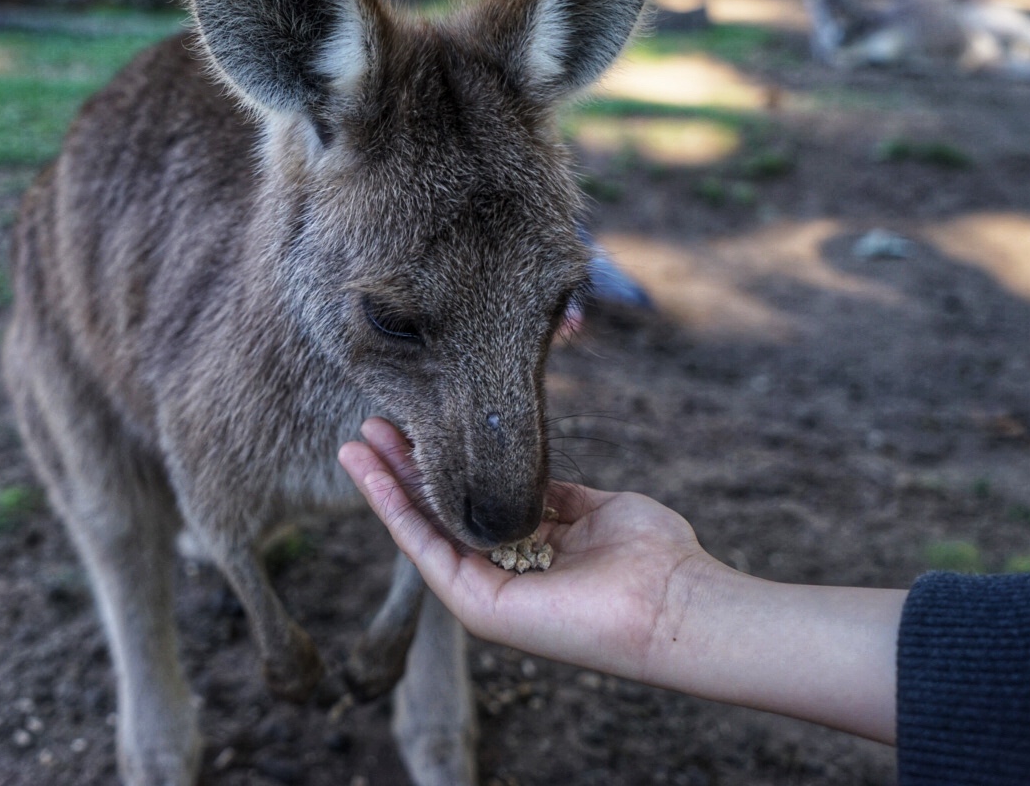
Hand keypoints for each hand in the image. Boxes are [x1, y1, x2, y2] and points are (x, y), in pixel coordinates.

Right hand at [340, 417, 903, 744]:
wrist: (677, 603)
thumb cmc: (654, 559)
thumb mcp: (596, 508)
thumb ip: (555, 495)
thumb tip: (527, 469)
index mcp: (529, 555)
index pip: (470, 503)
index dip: (440, 464)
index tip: (413, 423)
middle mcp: (501, 575)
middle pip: (437, 513)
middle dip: (401, 468)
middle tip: (368, 425)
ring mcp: (486, 592)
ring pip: (421, 530)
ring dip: (384, 485)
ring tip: (353, 443)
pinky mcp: (478, 606)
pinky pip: (426, 549)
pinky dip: (394, 510)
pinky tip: (372, 474)